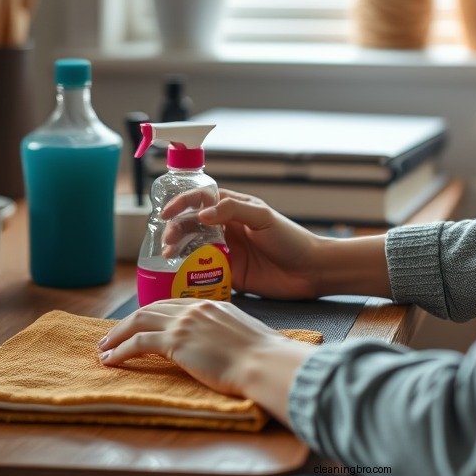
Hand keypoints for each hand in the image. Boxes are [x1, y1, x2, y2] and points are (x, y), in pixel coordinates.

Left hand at [97, 298, 312, 418]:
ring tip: (104, 348)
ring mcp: (184, 323)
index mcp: (212, 304)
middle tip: (111, 336)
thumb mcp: (243, 334)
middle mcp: (195, 308)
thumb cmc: (262, 355)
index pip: (171, 304)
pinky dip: (121, 351)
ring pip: (139, 321)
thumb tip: (222, 345)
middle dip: (127, 323)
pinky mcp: (176, 342)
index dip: (151, 315)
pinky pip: (138, 343)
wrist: (263, 362)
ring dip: (117, 335)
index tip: (138, 326)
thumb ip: (225, 333)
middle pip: (151, 309)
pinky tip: (111, 361)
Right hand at [161, 189, 325, 299]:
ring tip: (168, 257)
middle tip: (167, 242)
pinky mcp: (229, 274)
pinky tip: (177, 275)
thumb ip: (233, 210)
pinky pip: (203, 272)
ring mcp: (226, 252)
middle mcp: (226, 228)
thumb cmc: (290, 238)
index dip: (181, 203)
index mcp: (233, 208)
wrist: (310, 271)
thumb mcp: (263, 216)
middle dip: (175, 230)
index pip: (201, 200)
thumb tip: (202, 213)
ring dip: (178, 250)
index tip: (166, 213)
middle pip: (191, 225)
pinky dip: (188, 273)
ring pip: (193, 248)